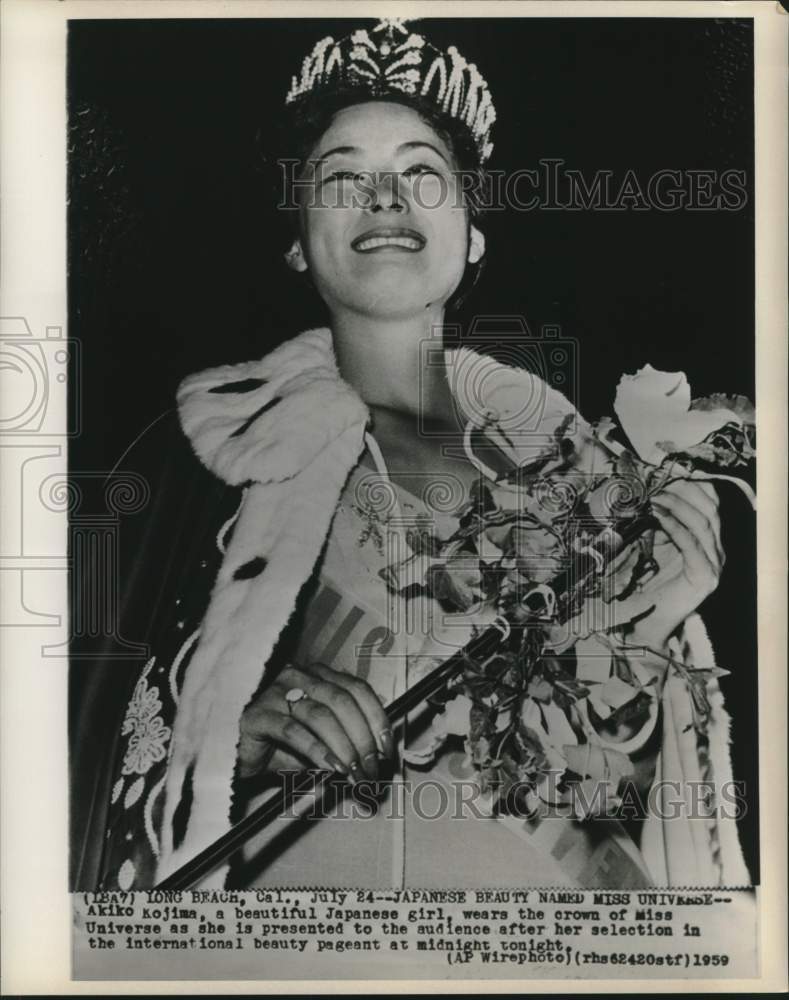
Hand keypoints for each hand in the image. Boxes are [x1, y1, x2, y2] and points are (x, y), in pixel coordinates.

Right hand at [237, 662, 392, 782]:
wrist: (234, 757)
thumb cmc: (279, 749)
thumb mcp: (319, 745)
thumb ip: (345, 745)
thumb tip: (376, 761)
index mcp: (318, 676)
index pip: (358, 689)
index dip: (378, 719)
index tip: (388, 749)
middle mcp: (298, 676)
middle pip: (343, 701)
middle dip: (363, 738)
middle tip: (372, 769)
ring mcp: (275, 693)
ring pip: (322, 715)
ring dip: (345, 748)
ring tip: (355, 774)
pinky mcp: (256, 715)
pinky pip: (294, 731)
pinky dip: (318, 751)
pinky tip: (331, 768)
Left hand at [627, 479, 723, 652]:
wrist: (649, 618)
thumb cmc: (650, 581)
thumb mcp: (659, 544)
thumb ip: (663, 523)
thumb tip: (652, 494)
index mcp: (710, 542)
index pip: (712, 505)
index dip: (693, 487)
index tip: (669, 478)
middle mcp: (718, 552)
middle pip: (710, 510)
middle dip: (684, 493)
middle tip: (660, 486)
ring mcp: (715, 565)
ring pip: (703, 523)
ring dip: (677, 506)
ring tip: (655, 498)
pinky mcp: (704, 576)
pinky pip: (692, 544)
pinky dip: (675, 526)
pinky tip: (659, 516)